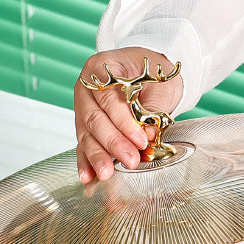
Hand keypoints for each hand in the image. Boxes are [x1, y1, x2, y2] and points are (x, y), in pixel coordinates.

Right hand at [74, 47, 182, 181]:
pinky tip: (88, 175)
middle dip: (113, 143)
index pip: (109, 97)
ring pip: (87, 133)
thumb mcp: (160, 83)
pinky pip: (83, 143)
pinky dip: (86, 160)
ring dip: (98, 155)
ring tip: (107, 173)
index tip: (141, 139)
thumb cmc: (153, 71)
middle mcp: (87, 87)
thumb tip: (147, 133)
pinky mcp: (85, 124)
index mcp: (102, 67)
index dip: (124, 121)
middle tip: (131, 160)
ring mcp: (83, 106)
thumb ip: (153, 108)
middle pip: (95, 118)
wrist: (148, 69)